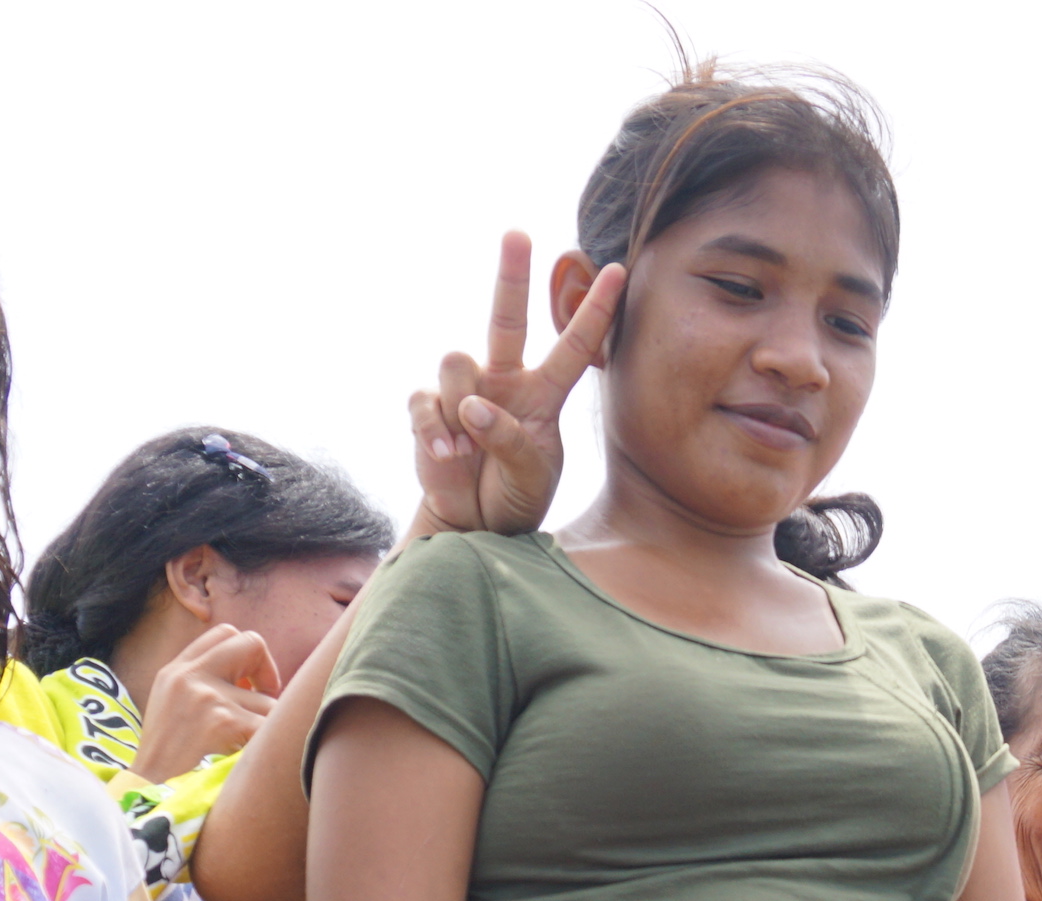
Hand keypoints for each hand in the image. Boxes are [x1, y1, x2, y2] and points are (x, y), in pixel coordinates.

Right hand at [130, 623, 279, 782]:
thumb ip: (203, 685)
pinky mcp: (225, 723)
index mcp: (176, 671)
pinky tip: (253, 764)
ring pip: (269, 701)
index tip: (251, 684)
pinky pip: (272, 728)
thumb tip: (254, 679)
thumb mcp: (174, 709)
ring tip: (245, 752)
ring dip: (267, 728)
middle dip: (269, 671)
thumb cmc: (168, 763)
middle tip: (267, 699)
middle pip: (251, 643)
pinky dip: (271, 750)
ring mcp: (208, 697)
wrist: (150, 796)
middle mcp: (190, 676)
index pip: (225, 634)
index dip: (248, 655)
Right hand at [410, 232, 626, 538]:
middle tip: (518, 233)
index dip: (595, 310)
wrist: (474, 527)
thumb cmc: (515, 496)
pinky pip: (425, 399)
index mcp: (544, 394)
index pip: (574, 346)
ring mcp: (464, 391)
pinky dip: (434, 431)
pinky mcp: (428, 407)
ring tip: (469, 451)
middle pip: (507, 318)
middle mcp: (505, 381)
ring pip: (458, 362)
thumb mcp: (532, 476)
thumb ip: (510, 440)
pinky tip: (447, 456)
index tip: (616, 270)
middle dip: (512, 274)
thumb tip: (474, 408)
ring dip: (463, 408)